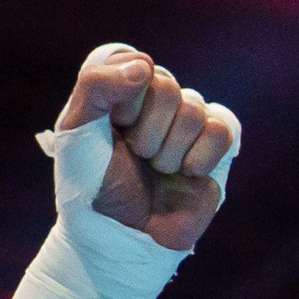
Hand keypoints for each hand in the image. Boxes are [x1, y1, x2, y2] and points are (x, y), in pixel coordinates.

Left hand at [52, 42, 239, 251]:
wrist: (118, 237)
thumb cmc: (92, 185)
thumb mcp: (76, 132)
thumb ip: (96, 86)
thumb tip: (145, 67)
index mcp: (117, 92)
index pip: (134, 61)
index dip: (123, 97)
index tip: (111, 125)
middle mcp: (152, 103)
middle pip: (165, 86)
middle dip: (145, 130)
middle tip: (134, 156)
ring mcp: (184, 124)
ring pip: (194, 108)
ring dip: (168, 149)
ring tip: (154, 170)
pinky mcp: (213, 148)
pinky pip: (221, 129)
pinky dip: (198, 157)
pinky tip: (183, 174)